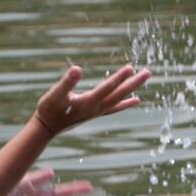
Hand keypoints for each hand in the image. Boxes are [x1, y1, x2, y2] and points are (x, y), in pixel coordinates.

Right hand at [31, 63, 151, 135]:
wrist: (47, 128)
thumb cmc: (49, 109)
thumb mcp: (55, 94)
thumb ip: (66, 82)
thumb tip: (77, 69)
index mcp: (89, 102)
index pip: (107, 88)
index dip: (119, 78)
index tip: (131, 68)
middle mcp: (97, 107)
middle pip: (119, 94)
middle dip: (134, 83)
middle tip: (148, 72)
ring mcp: (98, 111)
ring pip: (119, 99)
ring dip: (132, 88)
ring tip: (145, 78)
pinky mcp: (95, 113)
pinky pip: (115, 107)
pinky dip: (126, 103)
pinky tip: (136, 100)